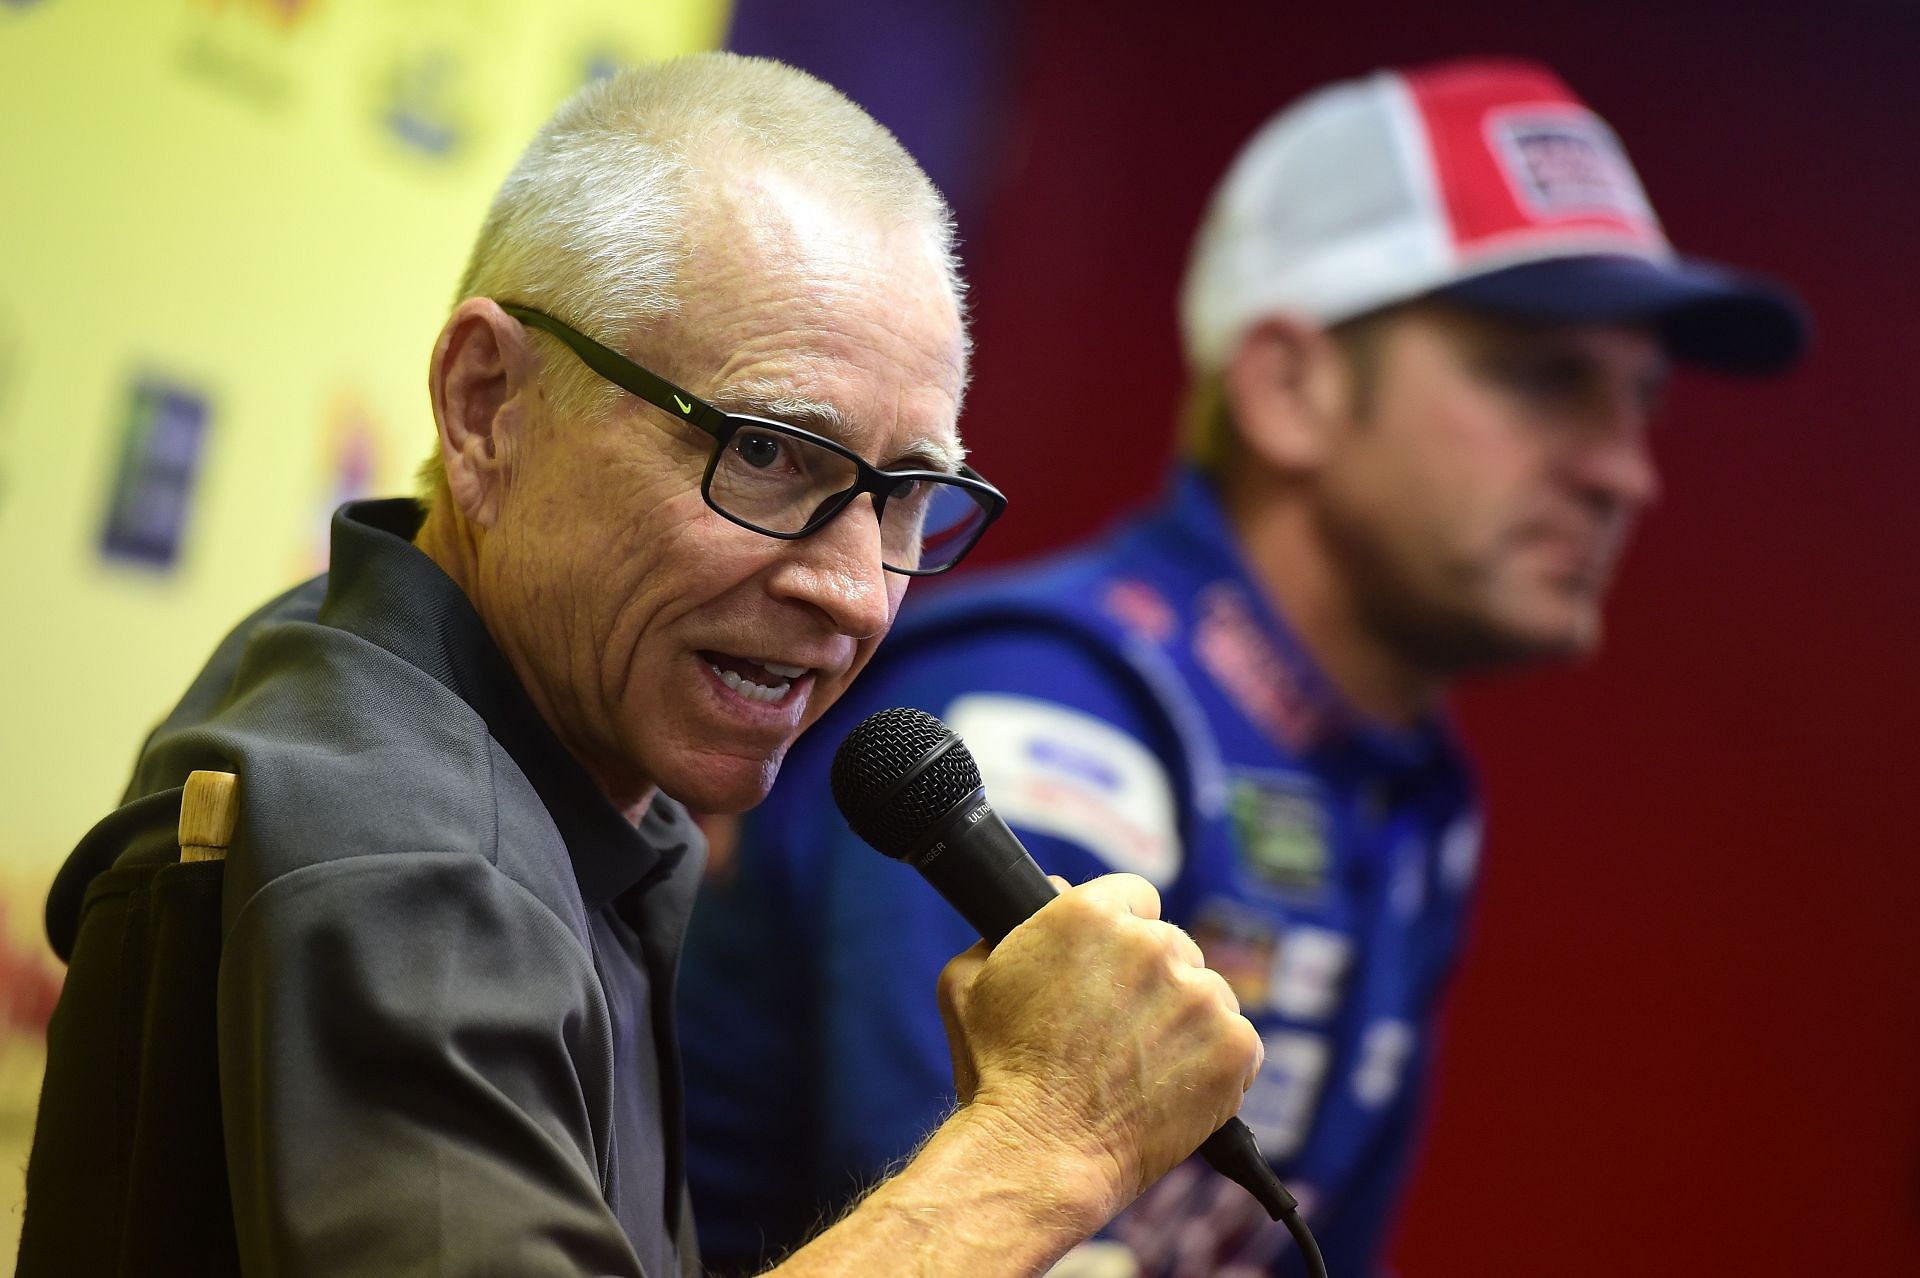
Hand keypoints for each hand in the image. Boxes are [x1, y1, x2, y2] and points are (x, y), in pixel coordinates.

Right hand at [934, 874, 1262, 1222]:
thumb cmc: (997, 1074)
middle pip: (1172, 946)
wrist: (1039, 1154)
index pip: (1135, 896)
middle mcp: (1151, 943)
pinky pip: (1238, 1042)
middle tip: (1120, 1032)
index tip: (1114, 967)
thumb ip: (1005, 929)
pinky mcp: (1233, 1046)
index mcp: (1090, 913)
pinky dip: (1215, 1066)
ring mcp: (1199, 995)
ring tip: (1144, 1068)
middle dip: (1152, 983)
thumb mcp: (967, 983)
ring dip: (1185, 1022)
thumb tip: (1053, 893)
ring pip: (1207, 994)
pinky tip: (1176, 1088)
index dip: (1123, 932)